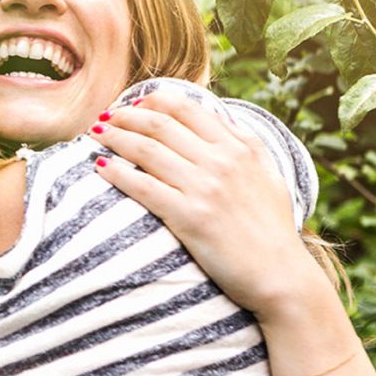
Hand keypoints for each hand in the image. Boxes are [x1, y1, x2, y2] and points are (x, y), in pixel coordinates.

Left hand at [87, 89, 327, 319]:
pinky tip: (100, 167)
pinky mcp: (188, 216)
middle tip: (107, 116)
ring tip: (96, 135)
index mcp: (239, 148)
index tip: (134, 103)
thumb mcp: (269, 175)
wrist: (280, 276)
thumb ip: (246, 143)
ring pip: (146, 150)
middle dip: (127, 115)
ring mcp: (204, 188)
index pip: (186, 108)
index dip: (153, 100)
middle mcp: (221, 162)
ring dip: (114, 138)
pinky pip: (142, 186)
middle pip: (160, 124)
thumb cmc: (273, 228)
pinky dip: (116, 172)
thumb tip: (219, 116)